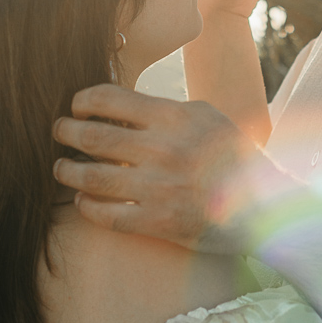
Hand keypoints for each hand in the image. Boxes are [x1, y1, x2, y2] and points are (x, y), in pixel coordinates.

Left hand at [53, 85, 264, 247]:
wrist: (263, 206)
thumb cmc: (231, 156)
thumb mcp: (205, 118)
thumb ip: (164, 109)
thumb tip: (119, 102)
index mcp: (173, 118)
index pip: (110, 100)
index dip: (82, 100)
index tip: (75, 106)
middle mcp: (162, 150)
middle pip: (92, 137)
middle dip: (65, 132)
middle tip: (58, 131)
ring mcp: (158, 188)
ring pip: (91, 178)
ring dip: (67, 171)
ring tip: (61, 167)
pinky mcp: (157, 222)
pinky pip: (106, 215)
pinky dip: (86, 207)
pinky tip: (82, 200)